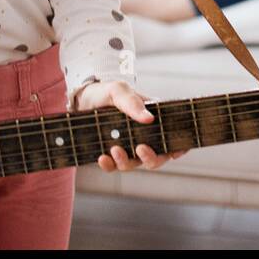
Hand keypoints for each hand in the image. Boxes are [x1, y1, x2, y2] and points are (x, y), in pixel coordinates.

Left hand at [72, 80, 188, 170]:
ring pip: (135, 164)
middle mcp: (142, 136)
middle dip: (152, 158)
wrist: (78, 100)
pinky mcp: (110, 154)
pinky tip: (102, 158)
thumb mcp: (117, 90)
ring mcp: (127, 146)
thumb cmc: (103, 92)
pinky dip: (109, 166)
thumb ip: (132, 102)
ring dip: (126, 162)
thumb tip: (149, 118)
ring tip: (114, 150)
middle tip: (141, 149)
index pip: (171, 136)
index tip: (176, 152)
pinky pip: (114, 167)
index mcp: (151, 119)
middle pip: (157, 157)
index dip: (179, 147)